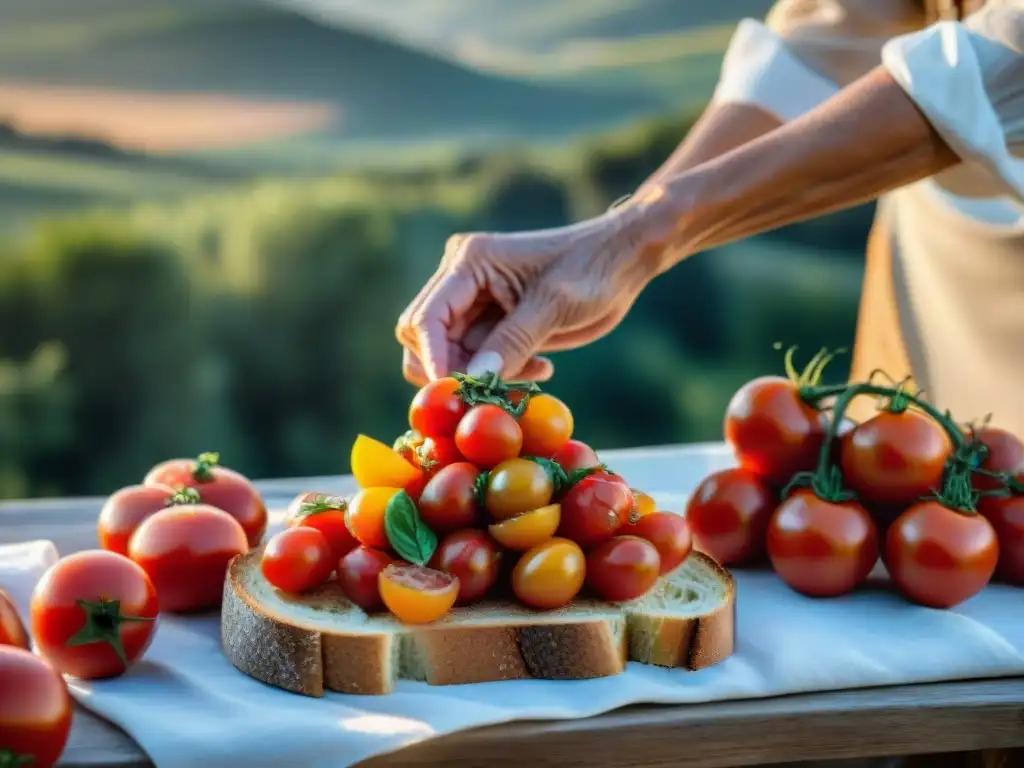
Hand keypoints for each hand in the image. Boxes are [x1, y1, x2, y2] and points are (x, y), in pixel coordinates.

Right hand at [395, 206, 662, 384]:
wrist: (623, 259)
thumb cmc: (593, 269)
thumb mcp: (555, 305)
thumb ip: (513, 342)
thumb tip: (475, 380)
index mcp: (469, 263)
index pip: (426, 318)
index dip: (433, 360)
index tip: (457, 394)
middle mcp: (461, 281)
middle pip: (424, 340)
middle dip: (453, 372)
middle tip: (495, 390)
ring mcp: (474, 303)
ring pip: (449, 356)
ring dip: (481, 377)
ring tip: (532, 373)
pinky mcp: (491, 323)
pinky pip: (476, 361)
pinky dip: (499, 375)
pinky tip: (541, 367)